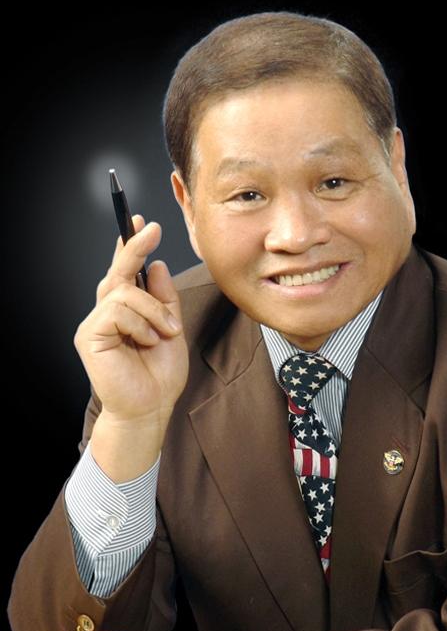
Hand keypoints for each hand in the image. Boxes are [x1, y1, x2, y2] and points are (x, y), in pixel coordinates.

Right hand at [73, 215, 188, 421]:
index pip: (124, 272)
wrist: (151, 408)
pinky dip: (140, 324)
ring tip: (165, 334)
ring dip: (153, 311)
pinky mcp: (90, 335)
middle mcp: (107, 313)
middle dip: (134, 248)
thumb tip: (155, 264)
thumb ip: (163, 297)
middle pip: (117, 272)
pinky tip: (147, 342)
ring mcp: (96, 323)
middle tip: (151, 229)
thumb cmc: (159, 374)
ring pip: (124, 292)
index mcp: (126, 311)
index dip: (130, 246)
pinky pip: (117, 310)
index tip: (142, 222)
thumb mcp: (171, 327)